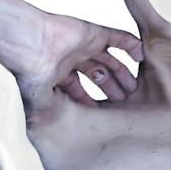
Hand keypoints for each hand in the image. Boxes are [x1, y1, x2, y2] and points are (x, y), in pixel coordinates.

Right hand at [13, 10, 142, 107]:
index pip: (80, 91)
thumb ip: (47, 118)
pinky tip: (140, 55)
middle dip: (112, 88)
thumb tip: (47, 137)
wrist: (30, 45)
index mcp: (59, 75)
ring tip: (134, 86)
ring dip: (121, 72)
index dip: (93, 102)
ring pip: (108, 60)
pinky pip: (116, 38)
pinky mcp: (92, 32)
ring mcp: (83, 45)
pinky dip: (129, 45)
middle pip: (98, 75)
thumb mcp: (40, 103)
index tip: (107, 116)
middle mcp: (72, 59)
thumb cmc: (31, 74)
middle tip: (125, 102)